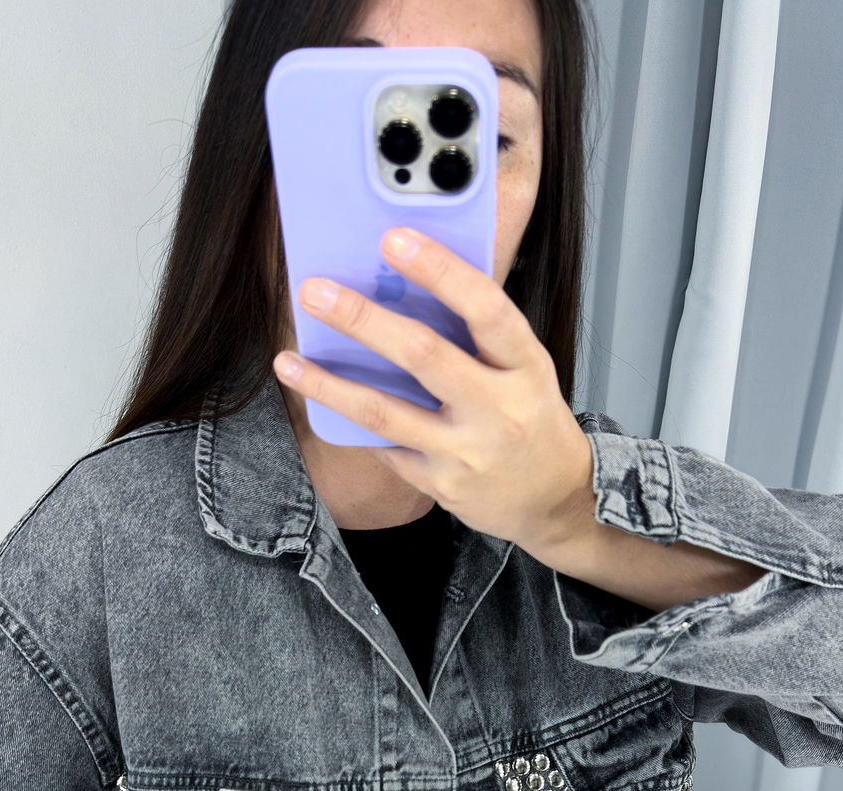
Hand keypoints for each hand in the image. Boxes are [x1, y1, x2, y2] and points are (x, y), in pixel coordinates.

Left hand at [273, 228, 593, 551]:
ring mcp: (466, 451)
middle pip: (423, 355)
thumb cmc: (530, 417)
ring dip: (329, 385)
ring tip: (287, 361)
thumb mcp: (524, 368)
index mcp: (524, 365)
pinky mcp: (441, 484)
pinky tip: (320, 401)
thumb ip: (479, 333)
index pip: (485, 308)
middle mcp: (498, 409)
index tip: (395, 239)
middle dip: (363, 320)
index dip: (440, 272)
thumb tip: (408, 284)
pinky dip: (352, 423)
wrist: (554, 499)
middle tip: (315, 291)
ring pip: (385, 413)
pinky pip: (386, 448)